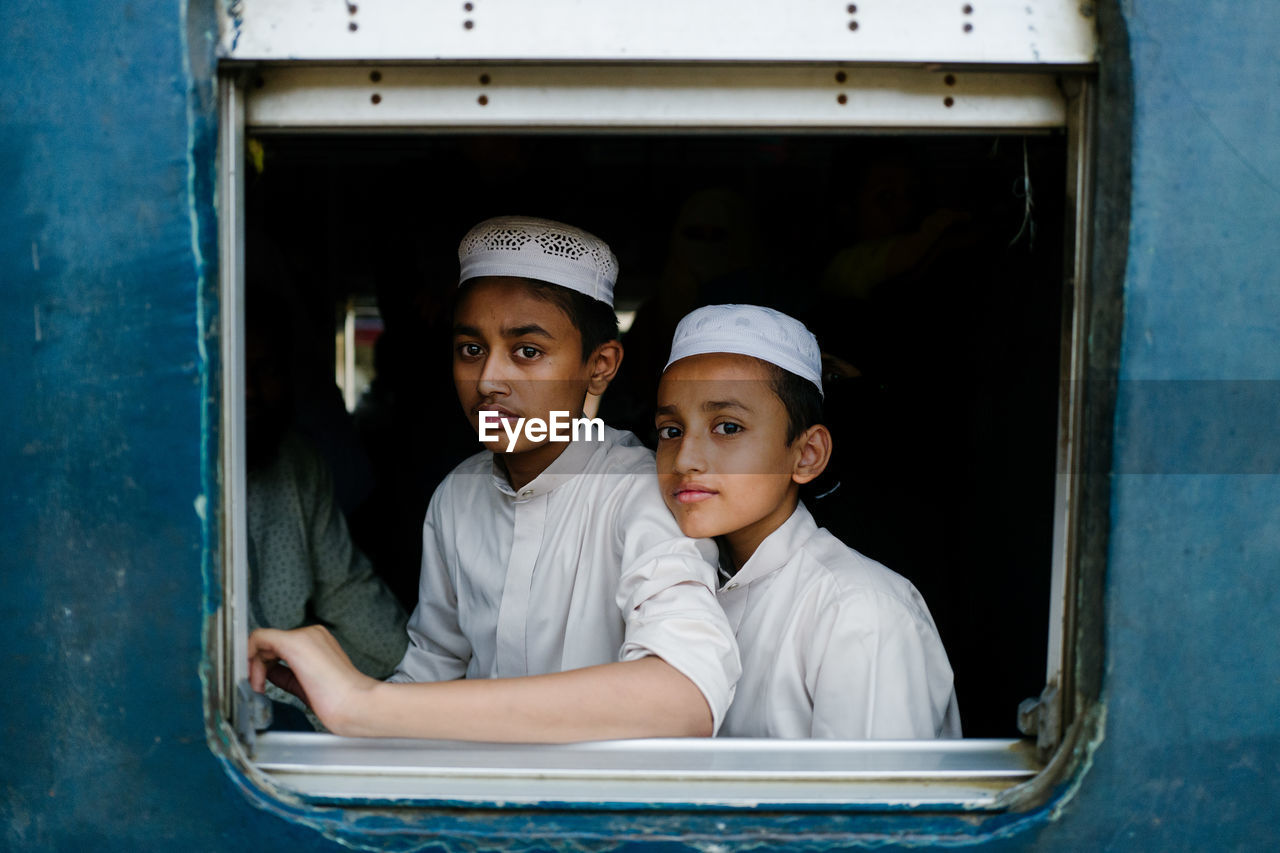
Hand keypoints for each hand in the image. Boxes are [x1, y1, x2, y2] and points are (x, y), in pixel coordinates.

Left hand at [247, 625, 378, 734]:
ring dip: (254, 665)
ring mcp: (304, 636)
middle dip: (257, 666)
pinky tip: (254, 677)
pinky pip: (260, 638)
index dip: (264, 665)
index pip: (280, 648)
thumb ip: (287, 675)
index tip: (259, 685)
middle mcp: (311, 634)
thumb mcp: (306, 685)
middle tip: (255, 689)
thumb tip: (269, 673)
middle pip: (270, 644)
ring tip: (257, 688)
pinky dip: (250, 656)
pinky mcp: (295, 642)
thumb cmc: (340, 701)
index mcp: (318, 643)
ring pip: (263, 641)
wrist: (355, 704)